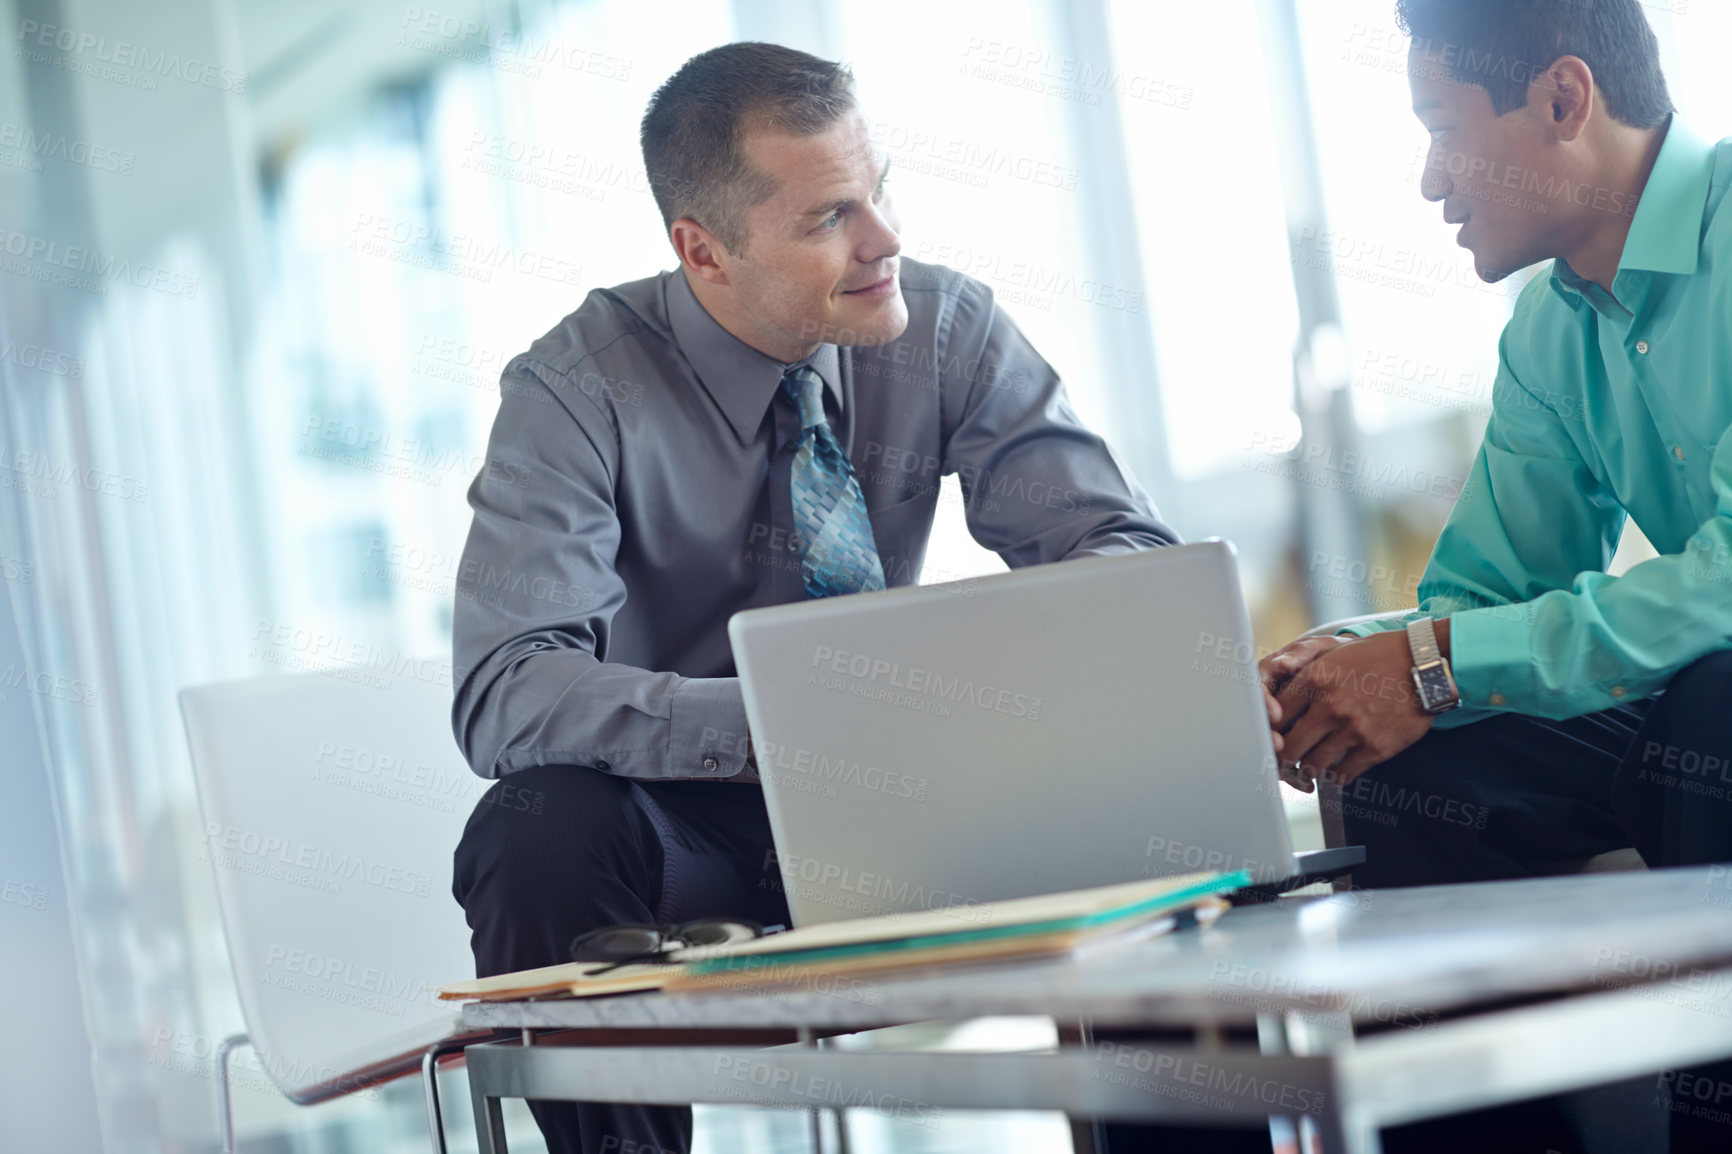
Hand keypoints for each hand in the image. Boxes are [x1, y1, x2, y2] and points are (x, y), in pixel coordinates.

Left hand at [1272, 630, 1435, 789]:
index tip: (1273, 739)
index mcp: (1314, 680)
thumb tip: (1279, 704)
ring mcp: (1353, 729)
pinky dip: (1337, 776)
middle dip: (1286, 757)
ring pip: (1313, 766)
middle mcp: (1329, 706)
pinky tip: (1338, 769)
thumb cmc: (1378, 656)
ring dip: (1310, 769)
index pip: (1274, 717)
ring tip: (1311, 767)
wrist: (1424, 663)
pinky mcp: (1375, 747)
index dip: (1270, 732)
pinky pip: (1344, 774)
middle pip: (1290, 748)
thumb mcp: (1334, 655)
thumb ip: (1306, 679)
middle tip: (1287, 761)